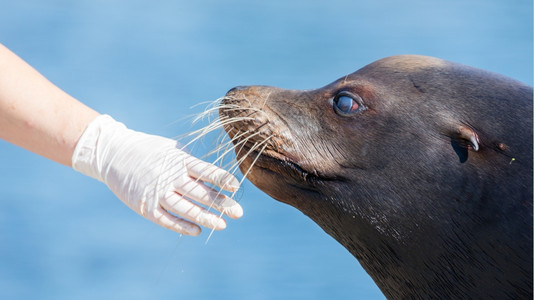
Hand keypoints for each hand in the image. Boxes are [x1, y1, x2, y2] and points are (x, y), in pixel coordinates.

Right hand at [72, 115, 241, 234]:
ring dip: (204, 218)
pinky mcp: (145, 206)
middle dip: (220, 203)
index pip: (205, 171)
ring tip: (222, 225)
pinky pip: (166, 219)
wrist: (114, 153)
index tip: (235, 187)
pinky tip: (196, 230)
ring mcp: (156, 192)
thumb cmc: (150, 151)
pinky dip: (181, 226)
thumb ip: (192, 165)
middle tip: (238, 212)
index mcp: (179, 160)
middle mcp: (169, 177)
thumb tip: (216, 178)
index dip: (220, 179)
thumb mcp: (172, 150)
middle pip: (199, 193)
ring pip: (185, 209)